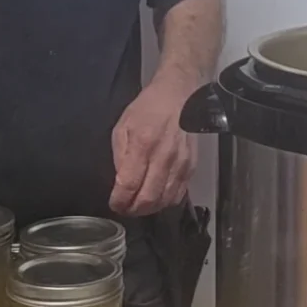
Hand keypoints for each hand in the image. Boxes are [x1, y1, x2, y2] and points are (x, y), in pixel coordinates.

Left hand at [109, 76, 196, 216]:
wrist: (178, 96)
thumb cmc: (148, 109)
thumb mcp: (123, 126)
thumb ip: (120, 155)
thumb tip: (121, 181)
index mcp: (143, 144)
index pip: (129, 184)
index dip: (120, 200)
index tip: (114, 205)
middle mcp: (164, 157)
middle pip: (149, 198)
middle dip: (133, 210)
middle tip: (124, 209)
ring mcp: (181, 163)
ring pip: (165, 200)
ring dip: (149, 209)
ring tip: (138, 206)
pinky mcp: (192, 167)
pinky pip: (179, 194)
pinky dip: (166, 202)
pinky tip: (156, 198)